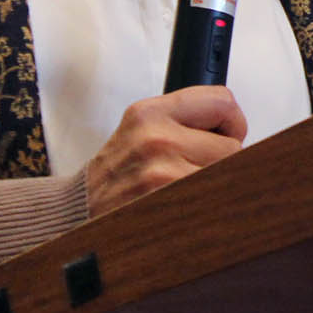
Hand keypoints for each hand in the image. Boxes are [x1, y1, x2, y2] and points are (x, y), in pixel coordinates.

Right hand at [83, 86, 247, 216]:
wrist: (79, 212)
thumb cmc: (116, 176)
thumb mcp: (140, 131)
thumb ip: (182, 121)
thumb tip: (233, 129)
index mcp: (150, 113)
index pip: (222, 101)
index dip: (231, 122)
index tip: (223, 136)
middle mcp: (156, 138)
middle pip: (232, 146)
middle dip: (223, 162)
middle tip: (197, 170)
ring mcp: (162, 173)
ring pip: (228, 177)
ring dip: (216, 186)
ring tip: (186, 188)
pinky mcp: (168, 203)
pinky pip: (214, 200)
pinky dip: (209, 204)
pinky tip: (185, 205)